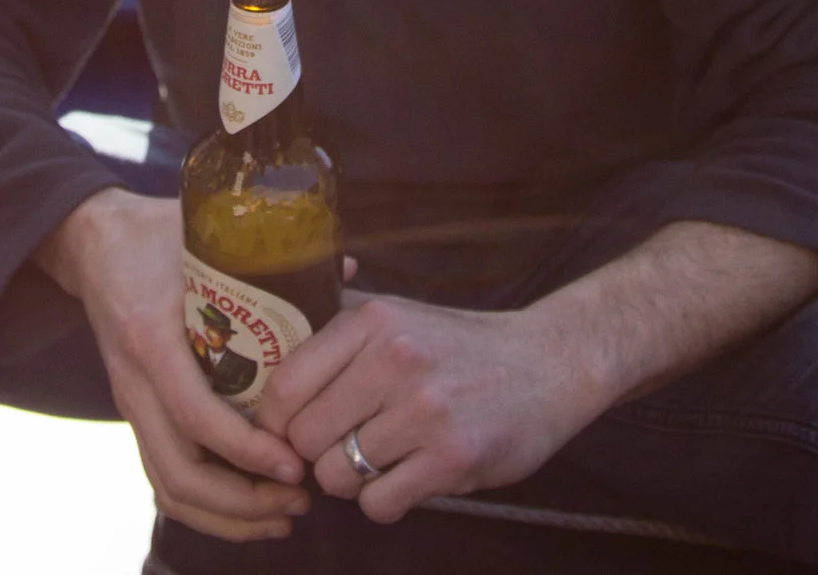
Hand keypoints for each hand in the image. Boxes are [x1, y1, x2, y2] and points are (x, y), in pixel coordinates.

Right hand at [36, 189, 308, 540]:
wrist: (94, 242)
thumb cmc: (157, 235)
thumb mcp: (206, 235)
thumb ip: (274, 254)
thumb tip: (348, 271)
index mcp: (152, 337)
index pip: (197, 415)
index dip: (247, 449)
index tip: (295, 463)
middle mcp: (136, 382)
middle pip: (181, 472)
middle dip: (244, 501)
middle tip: (302, 499)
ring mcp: (132, 404)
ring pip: (169, 487)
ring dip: (228, 515)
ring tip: (284, 517)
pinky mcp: (136, 415)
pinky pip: (163, 478)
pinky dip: (206, 508)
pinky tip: (250, 512)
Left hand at [250, 291, 608, 523]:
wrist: (548, 364)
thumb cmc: (456, 344)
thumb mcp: (395, 312)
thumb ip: (333, 316)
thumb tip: (269, 322)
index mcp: (373, 320)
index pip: (286, 384)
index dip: (275, 420)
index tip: (285, 431)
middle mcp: (396, 359)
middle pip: (306, 436)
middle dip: (314, 453)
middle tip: (340, 447)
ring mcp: (427, 410)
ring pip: (338, 475)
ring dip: (350, 480)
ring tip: (377, 461)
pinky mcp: (454, 457)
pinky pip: (379, 504)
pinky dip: (383, 501)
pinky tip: (406, 477)